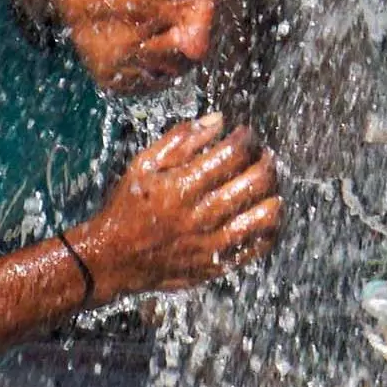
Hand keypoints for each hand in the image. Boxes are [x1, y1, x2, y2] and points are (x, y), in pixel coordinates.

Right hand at [71, 116, 282, 298]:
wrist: (113, 259)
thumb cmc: (127, 207)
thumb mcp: (143, 166)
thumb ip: (180, 140)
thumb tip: (217, 120)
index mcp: (181, 188)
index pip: (231, 155)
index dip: (246, 139)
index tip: (246, 133)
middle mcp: (199, 217)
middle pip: (252, 183)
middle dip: (266, 163)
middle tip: (266, 156)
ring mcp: (210, 245)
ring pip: (261, 217)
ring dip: (273, 195)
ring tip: (270, 185)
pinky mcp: (214, 266)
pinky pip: (255, 248)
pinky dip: (268, 230)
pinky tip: (266, 215)